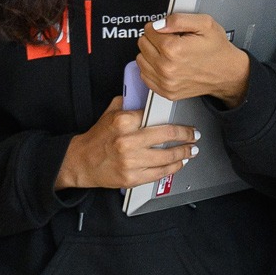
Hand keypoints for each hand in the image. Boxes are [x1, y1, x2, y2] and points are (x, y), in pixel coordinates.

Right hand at [54, 96, 199, 192]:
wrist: (81, 162)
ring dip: (183, 153)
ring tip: (191, 150)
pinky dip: (173, 168)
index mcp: (123, 121)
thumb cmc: (97, 138)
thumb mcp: (110, 114)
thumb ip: (129, 104)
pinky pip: (159, 173)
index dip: (174, 120)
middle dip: (186, 135)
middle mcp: (127, 141)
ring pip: (167, 157)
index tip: (185, 121)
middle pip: (167, 135)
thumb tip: (148, 97)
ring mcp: (131, 162)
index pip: (156, 116)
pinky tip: (179, 163)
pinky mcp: (132, 178)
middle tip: (194, 135)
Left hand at [136, 13, 252, 107]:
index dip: (158, 26)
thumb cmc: (217, 49)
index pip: (149, 30)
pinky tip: (164, 64)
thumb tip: (159, 23)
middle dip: (153, 39)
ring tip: (167, 52)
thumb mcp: (205, 23)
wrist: (227, 73)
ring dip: (150, 53)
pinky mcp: (166, 91)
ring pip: (141, 59)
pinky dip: (151, 68)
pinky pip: (145, 76)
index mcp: (174, 49)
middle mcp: (167, 67)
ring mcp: (165, 82)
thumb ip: (179, 19)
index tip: (168, 30)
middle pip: (143, 44)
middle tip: (170, 40)